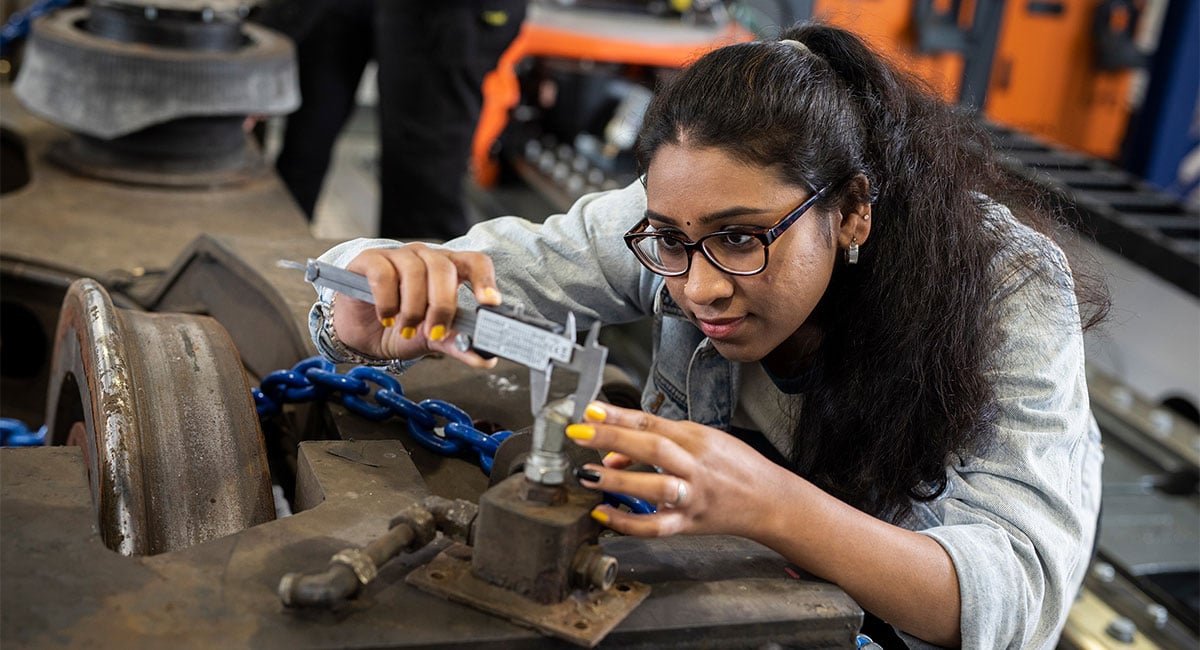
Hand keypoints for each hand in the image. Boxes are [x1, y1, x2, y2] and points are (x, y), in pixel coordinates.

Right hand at [331, 243, 502, 367]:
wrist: (362, 335)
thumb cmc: (400, 328)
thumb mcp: (433, 339)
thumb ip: (459, 344)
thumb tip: (486, 358)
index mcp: (450, 270)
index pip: (475, 262)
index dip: (485, 280)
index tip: (490, 303)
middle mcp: (426, 257)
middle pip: (443, 268)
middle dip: (442, 305)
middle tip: (434, 332)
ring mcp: (398, 255)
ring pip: (414, 271)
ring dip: (412, 308)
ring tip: (405, 328)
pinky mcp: (371, 260)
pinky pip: (384, 274)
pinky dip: (387, 301)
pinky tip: (386, 317)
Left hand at [565, 402, 792, 537]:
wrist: (769, 499)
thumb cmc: (735, 466)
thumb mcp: (701, 441)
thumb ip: (658, 443)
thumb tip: (613, 453)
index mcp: (697, 439)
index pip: (652, 423)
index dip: (619, 416)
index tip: (590, 410)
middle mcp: (695, 466)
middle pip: (653, 447)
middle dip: (612, 438)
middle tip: (579, 433)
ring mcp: (693, 496)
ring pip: (654, 486)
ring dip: (617, 480)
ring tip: (587, 475)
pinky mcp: (690, 523)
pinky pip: (656, 526)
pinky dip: (627, 522)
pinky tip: (604, 513)